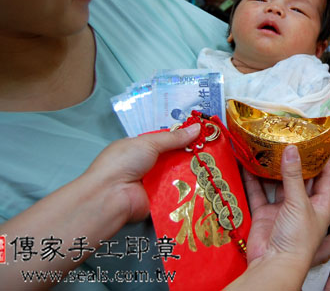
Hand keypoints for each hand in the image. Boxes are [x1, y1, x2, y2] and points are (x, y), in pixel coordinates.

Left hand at [0, 125, 201, 289]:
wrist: (112, 196)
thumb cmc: (124, 162)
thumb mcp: (149, 143)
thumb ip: (174, 138)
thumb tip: (197, 128)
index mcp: (141, 149)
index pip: (167, 142)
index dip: (185, 139)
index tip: (206, 136)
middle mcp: (148, 166)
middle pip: (175, 160)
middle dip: (193, 157)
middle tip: (217, 153)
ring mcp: (154, 185)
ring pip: (179, 177)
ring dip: (194, 174)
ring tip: (217, 169)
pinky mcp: (160, 202)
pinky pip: (178, 195)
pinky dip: (190, 192)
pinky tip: (209, 187)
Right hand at [243, 145, 329, 270]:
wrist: (275, 265)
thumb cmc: (298, 241)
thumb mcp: (299, 203)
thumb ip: (294, 176)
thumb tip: (291, 149)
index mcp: (321, 204)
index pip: (325, 177)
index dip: (322, 160)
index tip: (316, 140)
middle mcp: (302, 206)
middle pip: (299, 178)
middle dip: (293, 160)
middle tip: (287, 138)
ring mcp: (282, 210)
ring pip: (276, 184)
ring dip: (271, 168)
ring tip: (266, 146)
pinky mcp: (264, 215)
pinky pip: (257, 193)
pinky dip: (251, 179)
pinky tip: (246, 164)